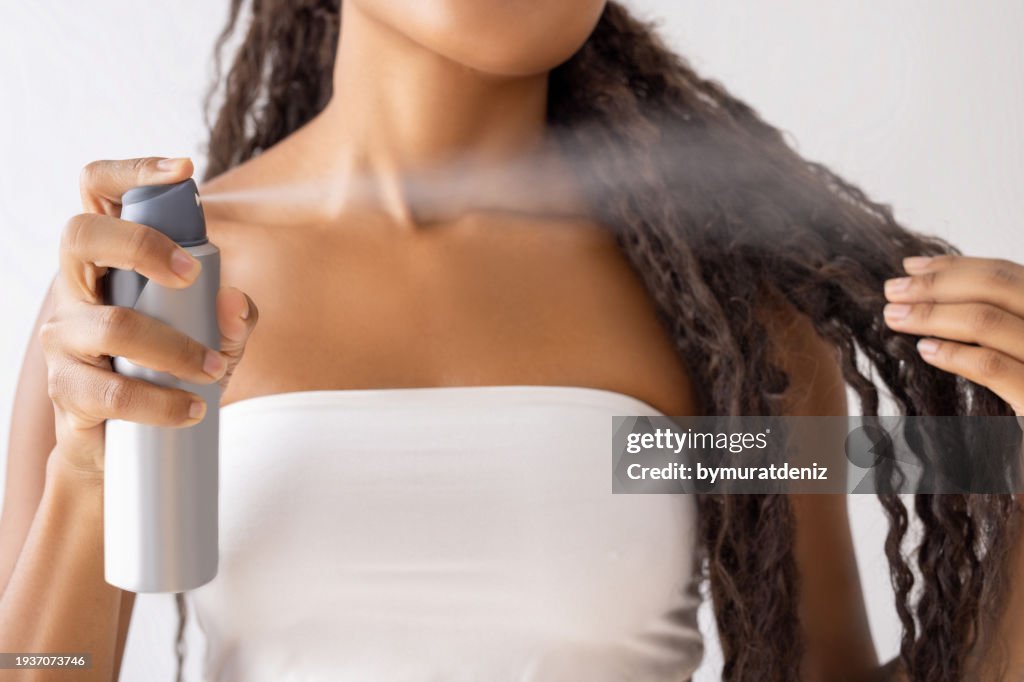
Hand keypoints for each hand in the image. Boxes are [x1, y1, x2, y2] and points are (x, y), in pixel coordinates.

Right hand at [40, 157, 258, 474]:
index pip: (98, 192)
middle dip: (142, 244)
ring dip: (177, 347)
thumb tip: (236, 304)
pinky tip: (192, 408)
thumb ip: (233, 318)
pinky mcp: (67, 389)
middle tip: (192, 275)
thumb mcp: (210, 337)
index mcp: (108, 259)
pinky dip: (161, 401)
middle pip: (82, 234)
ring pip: (112, 324)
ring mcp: (64, 336)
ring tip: (214, 370)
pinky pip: (111, 392)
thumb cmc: (166, 369)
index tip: (183, 170)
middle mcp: (75, 286)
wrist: (122, 440)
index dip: (133, 171)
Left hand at [883, 255, 1023, 415]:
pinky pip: (992, 366)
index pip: (1010, 275)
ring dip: (931, 314)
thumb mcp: (1019, 354)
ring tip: (894, 317)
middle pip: (998, 287)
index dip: (956, 266)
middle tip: (891, 289)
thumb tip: (934, 293)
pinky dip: (953, 353)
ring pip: (987, 321)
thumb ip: (996, 326)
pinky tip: (924, 350)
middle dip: (937, 284)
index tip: (911, 266)